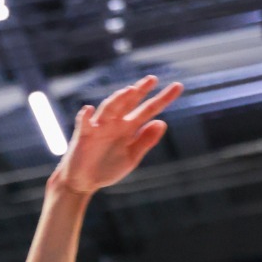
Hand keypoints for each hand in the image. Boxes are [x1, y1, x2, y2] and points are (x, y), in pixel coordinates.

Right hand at [51, 76, 182, 195]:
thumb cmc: (107, 168)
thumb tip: (162, 122)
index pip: (149, 109)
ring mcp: (99, 127)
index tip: (178, 86)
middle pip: (129, 102)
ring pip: (109, 108)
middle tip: (152, 79)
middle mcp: (115, 123)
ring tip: (129, 90)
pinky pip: (84, 123)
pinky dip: (85, 117)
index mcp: (129, 128)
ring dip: (118, 99)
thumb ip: (145, 141)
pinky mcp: (83, 135)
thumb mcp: (131, 157)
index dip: (163, 98)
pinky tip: (88, 110)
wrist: (84, 182)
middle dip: (140, 90)